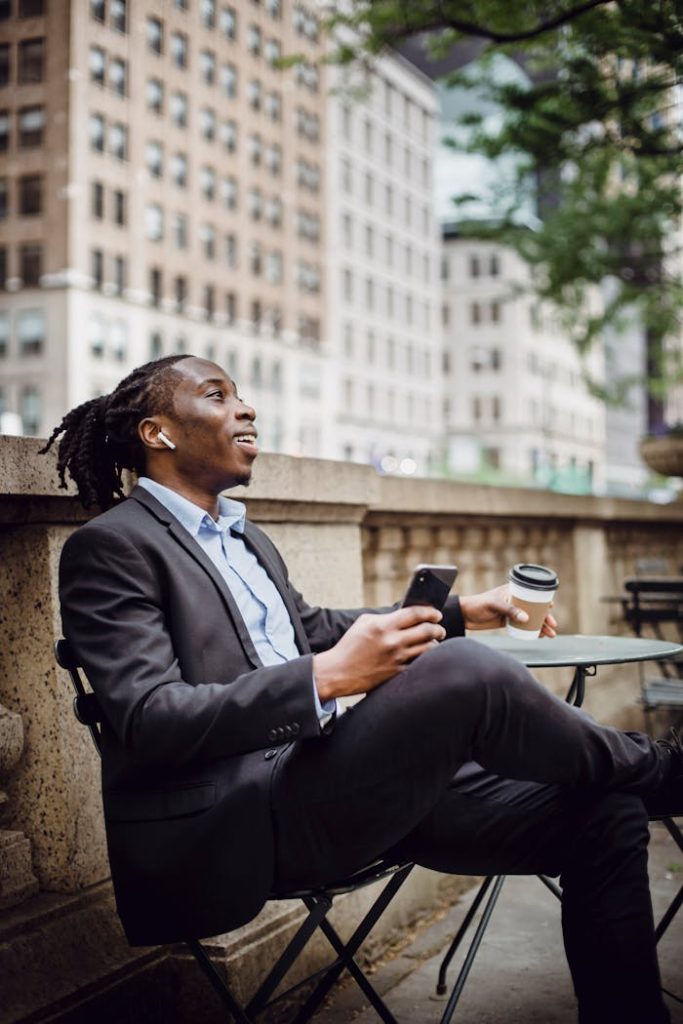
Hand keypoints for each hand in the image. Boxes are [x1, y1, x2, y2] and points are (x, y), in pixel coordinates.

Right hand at [313, 606, 445, 700]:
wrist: (338, 672)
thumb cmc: (350, 645)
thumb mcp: (363, 623)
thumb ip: (385, 617)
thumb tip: (405, 615)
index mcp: (383, 625)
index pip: (415, 614)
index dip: (430, 612)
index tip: (436, 614)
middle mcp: (392, 641)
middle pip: (427, 630)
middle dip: (437, 628)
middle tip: (439, 628)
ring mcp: (396, 658)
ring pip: (428, 648)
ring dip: (435, 643)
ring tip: (435, 641)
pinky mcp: (397, 673)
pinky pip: (419, 664)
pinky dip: (425, 658)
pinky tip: (425, 655)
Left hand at [459, 584, 556, 636]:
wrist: (464, 616)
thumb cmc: (477, 605)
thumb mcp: (494, 605)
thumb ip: (510, 610)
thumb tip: (527, 618)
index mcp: (512, 591)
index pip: (531, 594)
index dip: (543, 601)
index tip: (551, 607)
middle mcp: (514, 600)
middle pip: (534, 609)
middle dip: (545, 617)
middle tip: (552, 625)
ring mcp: (511, 611)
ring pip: (530, 619)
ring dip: (541, 626)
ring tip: (550, 635)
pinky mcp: (507, 621)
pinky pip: (523, 626)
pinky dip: (532, 631)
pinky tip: (539, 636)